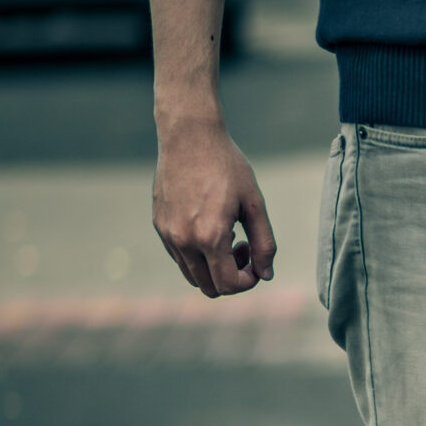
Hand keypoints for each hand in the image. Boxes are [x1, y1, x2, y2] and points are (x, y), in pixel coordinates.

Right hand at [153, 118, 274, 297]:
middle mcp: (183, 240)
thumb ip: (264, 243)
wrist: (189, 137)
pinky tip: (211, 227)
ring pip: (192, 275)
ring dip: (214, 268)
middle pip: (209, 287)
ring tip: (230, 237)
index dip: (248, 282)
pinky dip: (198, 255)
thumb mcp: (255, 204)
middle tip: (244, 247)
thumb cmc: (227, 167)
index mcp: (210, 237)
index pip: (228, 285)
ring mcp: (167, 234)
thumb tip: (266, 274)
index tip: (257, 262)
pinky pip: (179, 257)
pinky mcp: (159, 225)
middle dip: (232, 277)